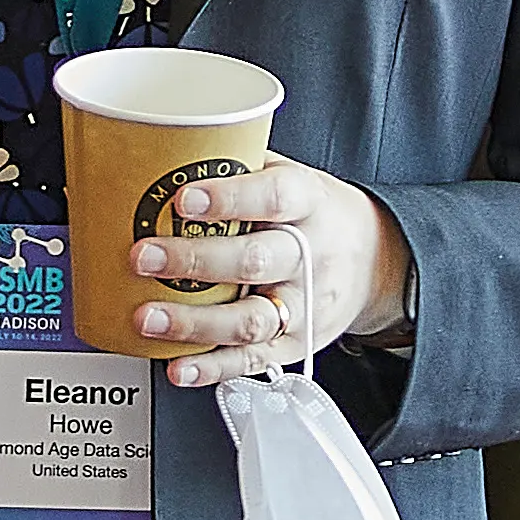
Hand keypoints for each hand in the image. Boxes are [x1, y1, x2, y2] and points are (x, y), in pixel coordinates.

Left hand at [132, 157, 408, 387]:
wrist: (375, 261)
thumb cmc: (314, 214)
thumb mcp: (291, 176)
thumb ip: (239, 168)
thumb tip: (160, 150)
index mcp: (310, 202)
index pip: (276, 196)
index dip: (231, 198)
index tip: (185, 198)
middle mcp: (312, 255)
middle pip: (256, 261)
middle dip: (195, 261)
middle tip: (144, 256)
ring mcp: (306, 305)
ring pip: (252, 319)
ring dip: (194, 322)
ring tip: (147, 316)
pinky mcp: (298, 344)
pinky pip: (254, 361)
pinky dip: (214, 368)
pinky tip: (181, 365)